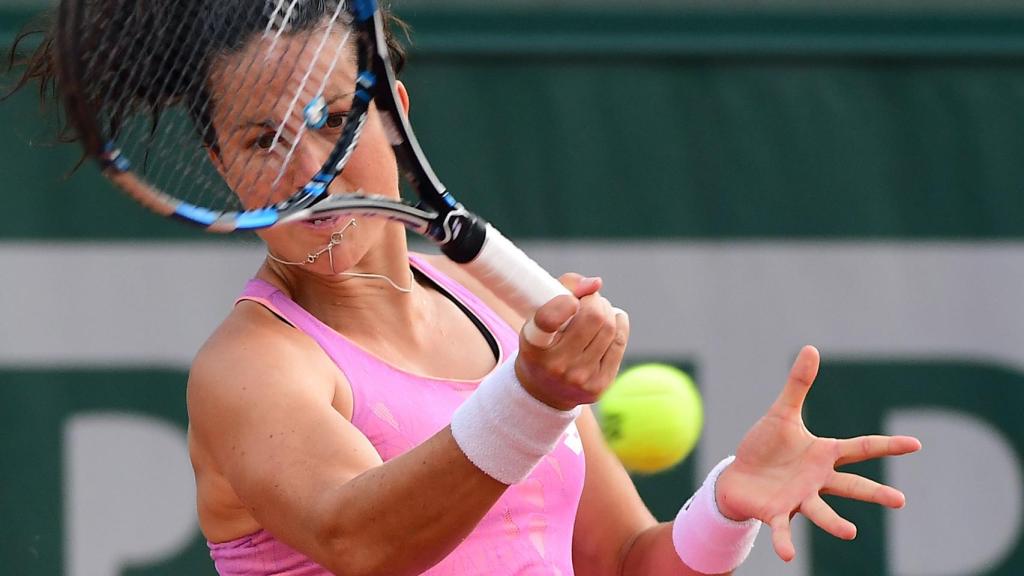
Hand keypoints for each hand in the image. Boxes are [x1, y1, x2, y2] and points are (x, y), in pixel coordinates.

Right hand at [515, 274, 629, 410]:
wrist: (543, 392)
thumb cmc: (543, 342)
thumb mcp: (538, 315)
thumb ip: (564, 288)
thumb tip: (596, 283)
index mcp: (534, 346)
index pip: (548, 321)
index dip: (563, 304)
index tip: (571, 300)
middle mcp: (556, 365)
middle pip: (593, 316)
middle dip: (594, 300)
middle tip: (587, 300)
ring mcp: (581, 378)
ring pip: (610, 327)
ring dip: (606, 310)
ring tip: (596, 311)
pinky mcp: (601, 385)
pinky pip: (619, 342)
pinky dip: (618, 324)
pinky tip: (611, 321)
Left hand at [714, 345, 921, 561]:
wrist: (738, 475)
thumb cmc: (765, 446)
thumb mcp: (782, 413)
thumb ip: (798, 385)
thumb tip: (811, 348)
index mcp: (823, 455)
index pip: (861, 448)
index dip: (887, 446)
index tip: (916, 444)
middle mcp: (817, 480)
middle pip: (851, 487)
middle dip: (874, 493)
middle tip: (900, 501)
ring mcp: (799, 499)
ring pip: (821, 511)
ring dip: (834, 523)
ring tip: (850, 533)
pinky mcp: (777, 513)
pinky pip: (783, 529)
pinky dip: (786, 542)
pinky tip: (789, 556)